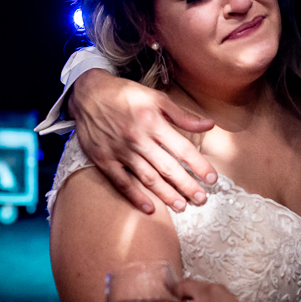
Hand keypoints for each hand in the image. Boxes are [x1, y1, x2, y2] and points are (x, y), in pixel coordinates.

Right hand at [69, 68, 216, 213]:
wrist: (88, 93)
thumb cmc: (125, 94)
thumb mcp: (155, 97)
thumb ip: (182, 115)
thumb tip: (209, 124)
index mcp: (153, 122)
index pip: (182, 148)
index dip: (199, 165)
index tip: (212, 178)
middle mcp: (138, 138)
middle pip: (167, 167)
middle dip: (187, 185)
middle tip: (202, 199)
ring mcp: (120, 151)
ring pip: (147, 178)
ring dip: (166, 194)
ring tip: (182, 206)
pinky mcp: (104, 159)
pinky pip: (122, 182)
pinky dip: (135, 196)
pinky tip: (150, 208)